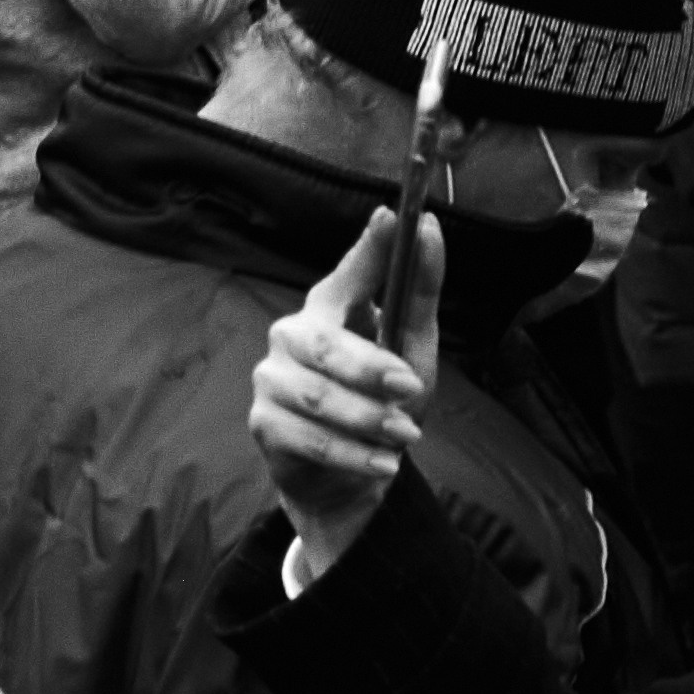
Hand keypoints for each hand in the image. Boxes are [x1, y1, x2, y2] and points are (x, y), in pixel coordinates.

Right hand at [250, 208, 444, 582]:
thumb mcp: (413, 346)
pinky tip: (383, 463)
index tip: (392, 217)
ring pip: (320, 397)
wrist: (350, 476)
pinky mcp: (265, 422)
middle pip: (327, 344)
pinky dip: (354, 454)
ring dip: (370, 420)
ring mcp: (273, 377)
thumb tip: (428, 225)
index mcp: (332, 303)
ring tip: (406, 435)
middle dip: (372, 368)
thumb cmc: (383, 399)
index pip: (351, 269)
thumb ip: (420, 289)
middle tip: (411, 388)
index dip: (370, 246)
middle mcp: (294, 332)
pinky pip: (310, 438)